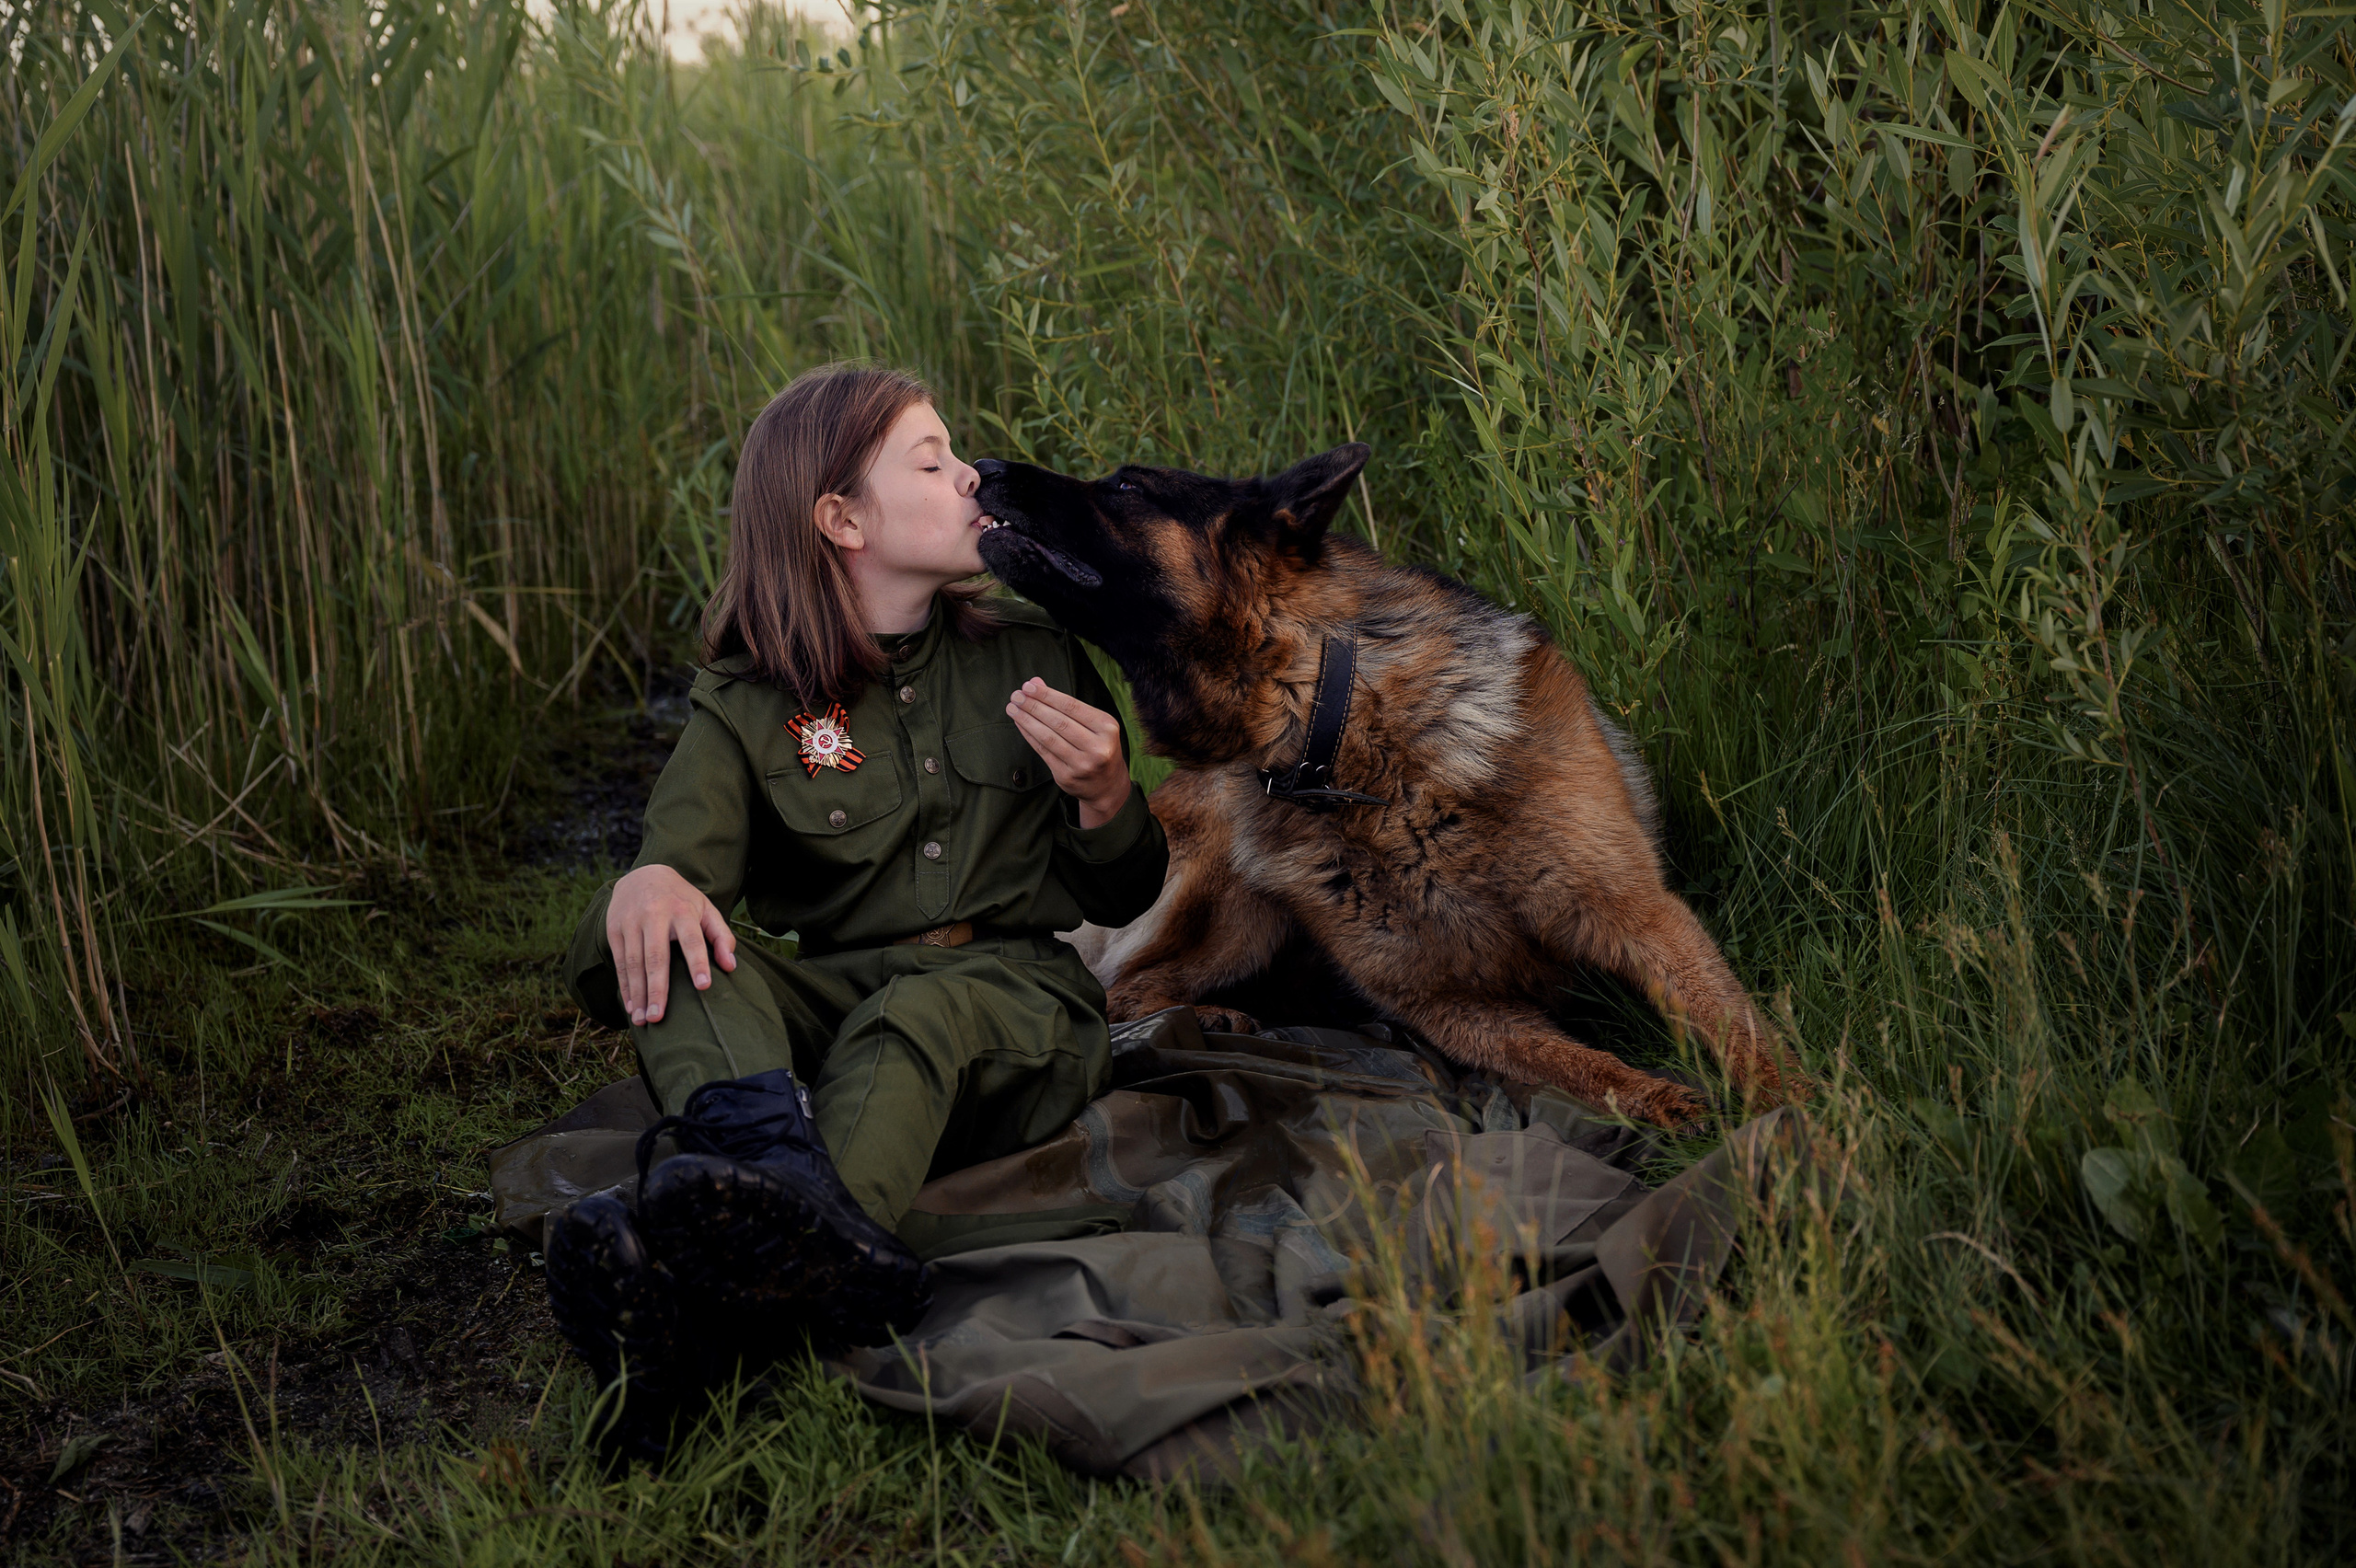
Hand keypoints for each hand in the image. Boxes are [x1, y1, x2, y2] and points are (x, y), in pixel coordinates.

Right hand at [605, 863, 736, 1026]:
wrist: (644, 874)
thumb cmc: (681, 899)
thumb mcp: (706, 909)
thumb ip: (722, 936)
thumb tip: (731, 966)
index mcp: (682, 910)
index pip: (692, 940)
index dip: (698, 963)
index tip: (704, 987)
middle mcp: (654, 915)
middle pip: (656, 956)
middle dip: (657, 989)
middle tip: (658, 1017)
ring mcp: (631, 922)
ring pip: (633, 963)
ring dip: (637, 994)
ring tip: (643, 1020)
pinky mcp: (615, 929)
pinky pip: (619, 962)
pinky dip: (625, 986)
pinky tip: (631, 1006)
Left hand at [1007, 677, 1130, 828]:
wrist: (1107, 785)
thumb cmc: (1098, 746)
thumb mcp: (1094, 723)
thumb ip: (1066, 704)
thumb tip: (1035, 683)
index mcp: (1107, 728)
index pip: (1071, 706)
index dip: (1047, 695)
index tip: (1028, 686)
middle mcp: (1097, 747)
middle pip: (1058, 721)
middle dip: (1033, 706)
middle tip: (1016, 695)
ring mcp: (1082, 764)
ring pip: (1048, 737)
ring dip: (1026, 720)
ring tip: (1012, 708)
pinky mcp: (1066, 776)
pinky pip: (1043, 751)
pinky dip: (1029, 735)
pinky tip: (1020, 724)